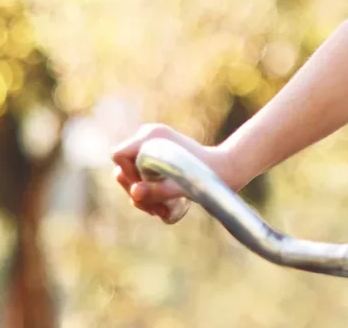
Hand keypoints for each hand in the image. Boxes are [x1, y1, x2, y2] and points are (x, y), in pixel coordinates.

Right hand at [109, 123, 245, 223]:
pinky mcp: (156, 159)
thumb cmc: (208, 175)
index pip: (119, 155)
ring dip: (142, 198)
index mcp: (151, 136)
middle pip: (122, 170)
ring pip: (131, 178)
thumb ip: (158, 190)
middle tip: (156, 209)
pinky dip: (148, 195)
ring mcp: (151, 148)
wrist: (228, 168)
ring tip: (162, 211)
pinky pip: (140, 179)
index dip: (126, 175)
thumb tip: (134, 193)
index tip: (145, 190)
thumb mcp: (184, 186)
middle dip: (135, 192)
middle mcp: (147, 138)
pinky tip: (163, 209)